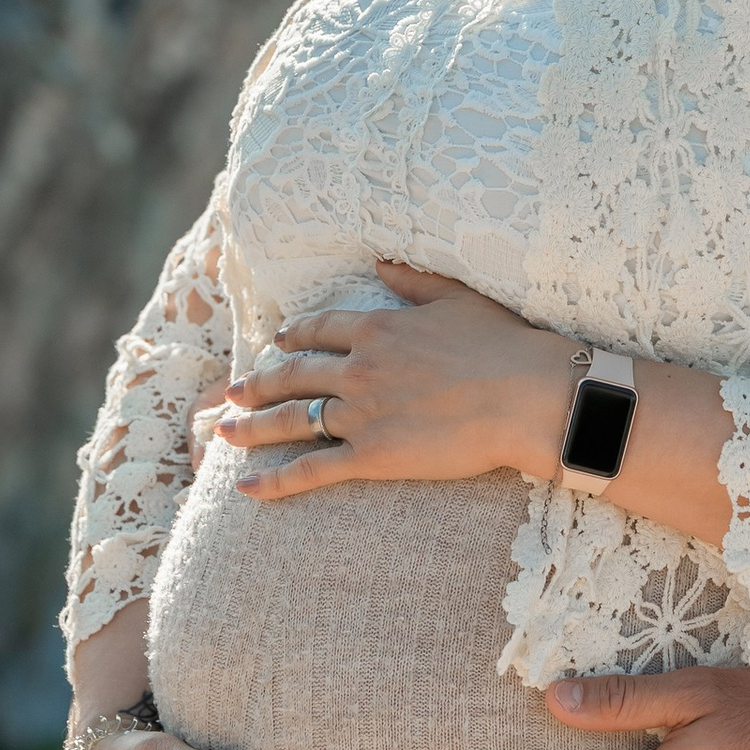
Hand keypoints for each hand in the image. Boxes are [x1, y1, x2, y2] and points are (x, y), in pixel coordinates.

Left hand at [213, 265, 575, 499]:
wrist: (525, 395)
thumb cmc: (503, 344)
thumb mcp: (457, 298)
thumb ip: (414, 281)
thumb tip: (383, 262)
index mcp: (377, 328)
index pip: (321, 330)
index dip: (296, 336)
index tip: (279, 342)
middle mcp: (359, 368)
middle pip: (294, 375)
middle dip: (259, 383)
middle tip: (233, 391)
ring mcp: (361, 413)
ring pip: (291, 421)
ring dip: (253, 427)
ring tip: (224, 431)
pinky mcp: (371, 455)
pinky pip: (312, 470)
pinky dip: (275, 480)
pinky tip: (245, 488)